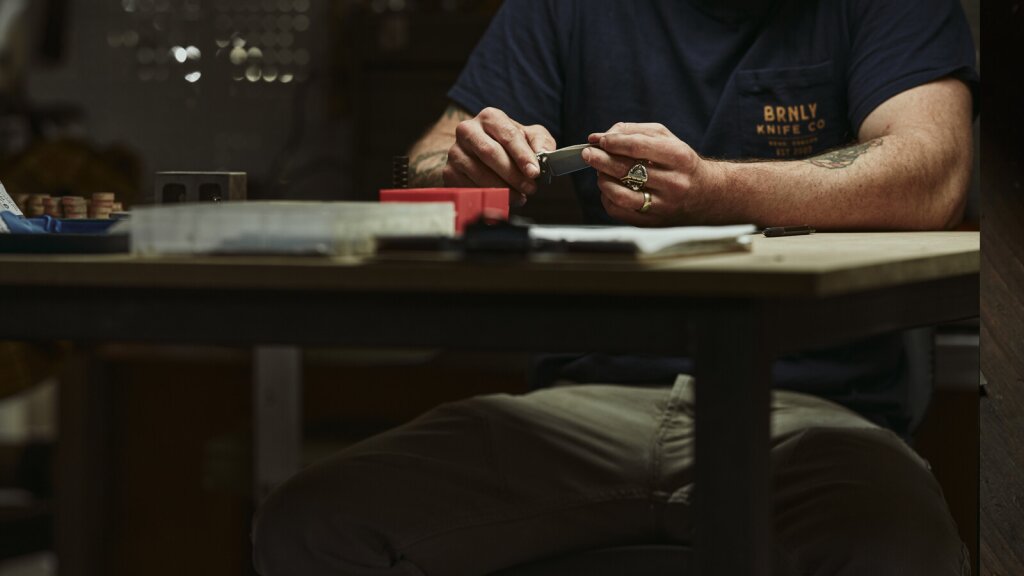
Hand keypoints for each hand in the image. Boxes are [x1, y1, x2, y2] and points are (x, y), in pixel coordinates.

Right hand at [444, 107, 556, 204]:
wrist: (479, 153)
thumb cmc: (508, 145)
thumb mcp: (529, 137)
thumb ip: (541, 142)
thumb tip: (543, 154)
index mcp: (489, 117)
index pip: (507, 135)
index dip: (522, 155)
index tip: (534, 172)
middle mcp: (468, 130)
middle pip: (490, 153)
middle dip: (513, 174)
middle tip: (530, 188)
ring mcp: (455, 151)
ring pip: (478, 173)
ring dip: (503, 188)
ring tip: (520, 196)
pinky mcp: (449, 172)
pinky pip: (468, 187)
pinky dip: (488, 196)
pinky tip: (503, 198)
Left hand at [583, 123, 713, 225]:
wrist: (706, 195)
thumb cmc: (680, 162)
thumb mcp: (666, 139)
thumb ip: (635, 132)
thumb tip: (600, 137)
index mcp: (678, 157)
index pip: (638, 147)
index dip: (614, 142)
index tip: (600, 140)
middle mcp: (673, 183)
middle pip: (627, 170)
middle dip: (601, 160)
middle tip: (588, 154)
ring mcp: (663, 205)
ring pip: (621, 194)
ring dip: (603, 180)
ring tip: (599, 172)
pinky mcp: (652, 222)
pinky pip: (620, 211)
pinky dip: (607, 198)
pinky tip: (608, 188)